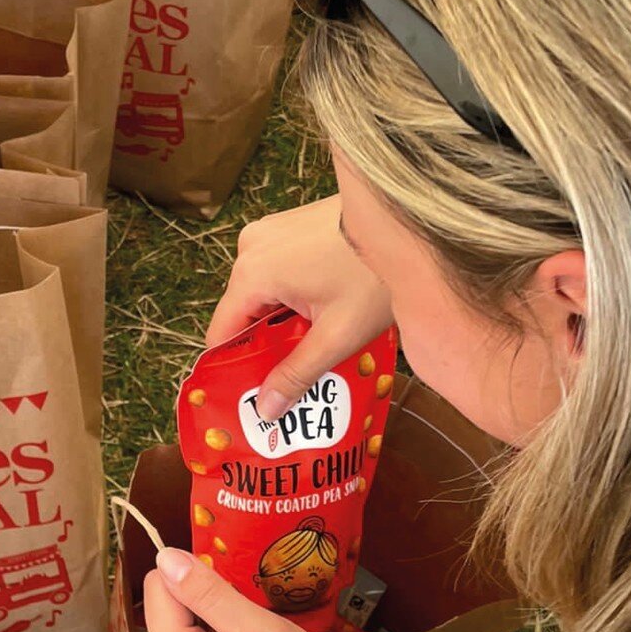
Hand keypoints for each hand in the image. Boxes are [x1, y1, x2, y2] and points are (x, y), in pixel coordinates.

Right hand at [208, 196, 393, 418]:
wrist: (409, 220)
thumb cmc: (373, 275)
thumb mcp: (337, 335)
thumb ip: (296, 374)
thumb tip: (265, 411)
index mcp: (252, 273)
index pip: (221, 333)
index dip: (236, 366)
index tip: (259, 392)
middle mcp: (250, 247)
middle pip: (243, 313)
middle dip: (267, 344)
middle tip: (300, 373)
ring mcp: (270, 231)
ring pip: (262, 292)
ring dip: (283, 318)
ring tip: (320, 340)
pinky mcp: (288, 226)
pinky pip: (277, 270)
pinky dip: (293, 293)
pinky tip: (326, 308)